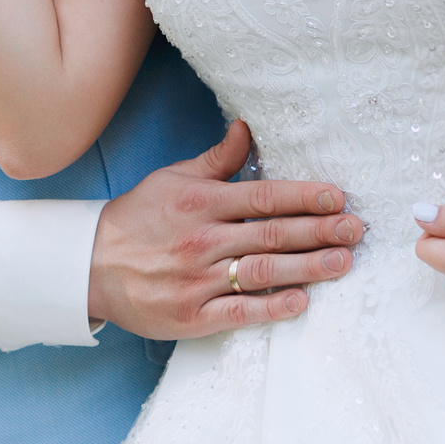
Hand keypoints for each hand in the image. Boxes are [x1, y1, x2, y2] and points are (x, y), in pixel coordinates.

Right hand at [87, 120, 362, 339]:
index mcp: (199, 203)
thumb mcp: (172, 179)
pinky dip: (273, 306)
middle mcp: (201, 240)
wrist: (88, 266)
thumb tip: (247, 129)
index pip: (263, 197)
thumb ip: (217, 160)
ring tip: (343, 262)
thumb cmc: (136, 219)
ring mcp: (197, 280)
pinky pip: (240, 310)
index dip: (304, 197)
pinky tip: (302, 301)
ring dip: (309, 267)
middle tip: (356, 230)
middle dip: (320, 231)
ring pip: (263, 271)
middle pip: (272, 234)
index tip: (337, 197)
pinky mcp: (192, 315)